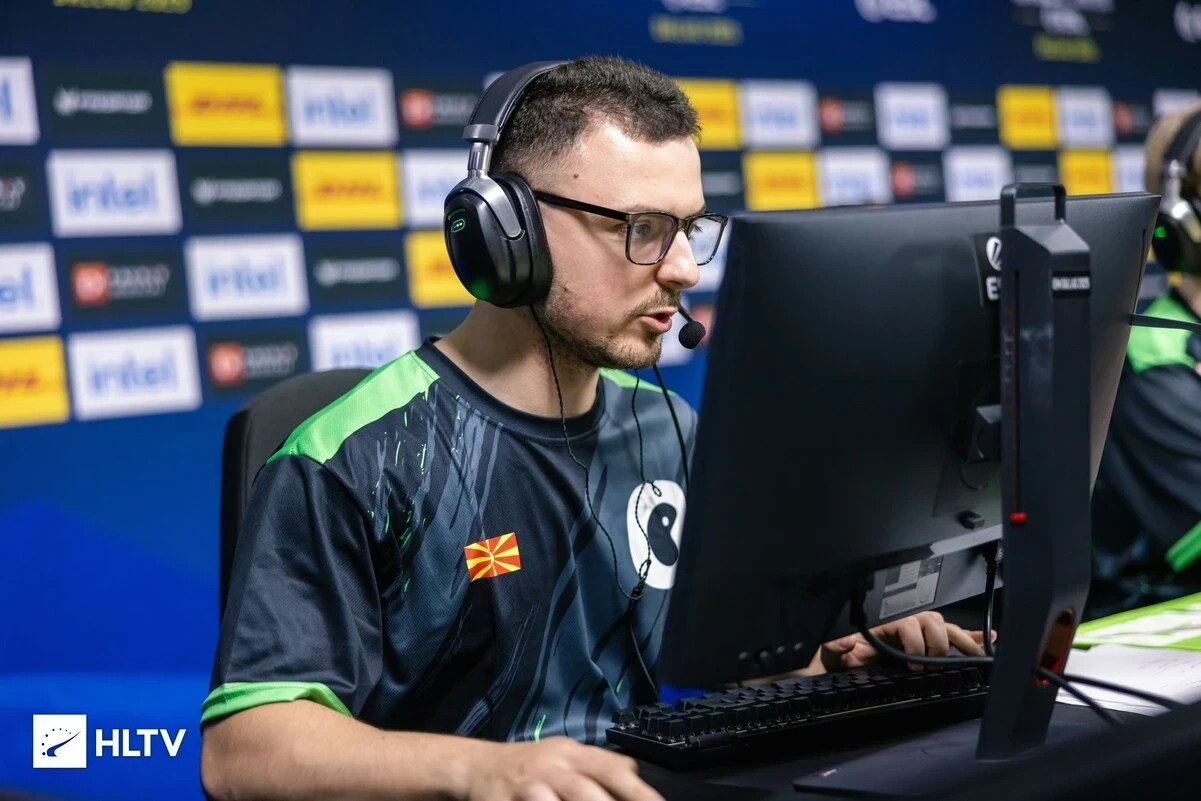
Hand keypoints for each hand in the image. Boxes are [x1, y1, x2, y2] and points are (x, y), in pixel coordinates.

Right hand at [464, 737, 663, 800]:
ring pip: (550, 800)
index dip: (636, 791)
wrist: (477, 767)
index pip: (610, 768)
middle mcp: (551, 767)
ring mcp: (526, 787)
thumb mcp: (566, 755)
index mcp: (571, 754)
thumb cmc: (532, 765)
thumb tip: (633, 774)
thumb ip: (598, 765)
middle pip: (583, 790)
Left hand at [819, 611, 994, 672]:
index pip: (909, 623)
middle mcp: (904, 622)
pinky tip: (989, 639)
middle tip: (934, 664)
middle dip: (938, 643)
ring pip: (944, 626)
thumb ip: (835, 647)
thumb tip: (849, 641)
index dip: (916, 643)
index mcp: (884, 622)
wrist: (840, 663)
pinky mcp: (926, 641)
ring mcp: (916, 630)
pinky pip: (951, 633)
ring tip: (975, 654)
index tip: (913, 665)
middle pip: (932, 621)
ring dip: (961, 640)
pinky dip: (971, 636)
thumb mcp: (831, 652)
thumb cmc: (838, 657)